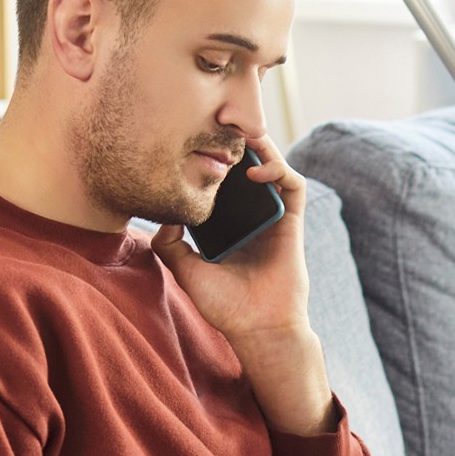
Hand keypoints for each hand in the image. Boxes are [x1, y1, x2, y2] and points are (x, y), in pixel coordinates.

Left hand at [152, 135, 333, 434]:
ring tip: (239, 137)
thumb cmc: (226, 308)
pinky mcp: (292, 223)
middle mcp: (252, 218)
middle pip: (247, 167)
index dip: (213, 158)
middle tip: (216, 125)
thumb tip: (161, 218)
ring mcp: (274, 219)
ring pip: (272, 167)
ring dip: (260, 147)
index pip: (223, 181)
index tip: (194, 141)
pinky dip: (279, 169)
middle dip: (236, 144)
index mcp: (229, 225)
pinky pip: (293, 185)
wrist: (258, 329)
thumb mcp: (186, 271)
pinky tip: (256, 172)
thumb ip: (170, 245)